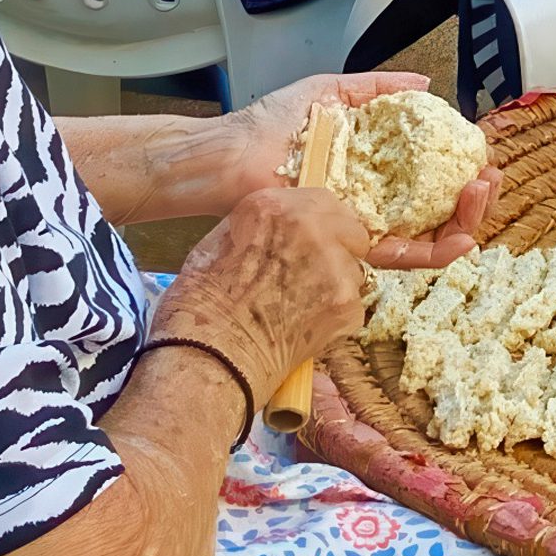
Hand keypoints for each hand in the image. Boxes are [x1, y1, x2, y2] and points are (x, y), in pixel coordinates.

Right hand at [154, 187, 378, 391]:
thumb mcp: (221, 242)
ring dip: (337, 283)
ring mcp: (335, 266)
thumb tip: (290, 225)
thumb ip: (266, 225)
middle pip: (352, 230)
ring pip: (354, 269)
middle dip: (340, 249)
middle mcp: (312, 228)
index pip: (326, 200)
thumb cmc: (201, 305)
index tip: (316, 239)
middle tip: (312, 275)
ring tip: (299, 305)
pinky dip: (336, 314)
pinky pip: (353, 303)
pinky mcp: (347, 303)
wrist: (209, 356)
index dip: (323, 223)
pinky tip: (304, 325)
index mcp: (275, 207)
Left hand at [210, 73, 497, 268]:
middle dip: (476, 198)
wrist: (231, 156)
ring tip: (482, 197)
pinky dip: (434, 251)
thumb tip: (427, 84)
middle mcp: (376, 198)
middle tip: (489, 179)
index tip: (482, 156)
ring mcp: (365, 223)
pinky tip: (460, 239)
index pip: (433, 173)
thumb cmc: (271, 125)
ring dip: (466, 222)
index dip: (464, 168)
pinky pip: (399, 255)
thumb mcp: (332, 91)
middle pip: (441, 208)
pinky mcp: (351, 244)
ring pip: (429, 235)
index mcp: (376, 164)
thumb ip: (379, 88)